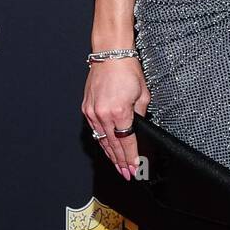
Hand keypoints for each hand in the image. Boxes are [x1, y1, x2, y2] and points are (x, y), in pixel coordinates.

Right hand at [82, 58, 149, 178]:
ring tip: (119, 166)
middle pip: (113, 145)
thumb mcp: (143, 93)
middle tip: (127, 174)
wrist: (110, 55)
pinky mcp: (86, 109)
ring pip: (102, 140)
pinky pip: (95, 130)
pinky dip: (101, 141)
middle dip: (121, 162)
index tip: (134, 168)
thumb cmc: (128, 70)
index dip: (131, 157)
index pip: (127, 141)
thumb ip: (141, 113)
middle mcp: (103, 115)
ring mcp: (92, 113)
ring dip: (110, 155)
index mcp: (120, 111)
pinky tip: (107, 149)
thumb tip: (139, 127)